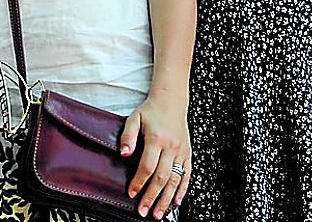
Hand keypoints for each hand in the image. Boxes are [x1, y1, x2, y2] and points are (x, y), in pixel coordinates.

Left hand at [120, 91, 190, 218]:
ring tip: (159, 214)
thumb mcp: (134, 118)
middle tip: (144, 211)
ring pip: (175, 180)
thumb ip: (128, 136)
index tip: (132, 193)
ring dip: (167, 199)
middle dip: (152, 196)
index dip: (139, 182)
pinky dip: (182, 190)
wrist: (172, 100)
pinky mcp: (188, 153)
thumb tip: (124, 154)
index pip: (147, 166)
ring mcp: (181, 151)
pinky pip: (187, 175)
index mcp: (156, 138)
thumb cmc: (151, 110)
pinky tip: (176, 202)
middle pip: (162, 177)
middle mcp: (171, 146)